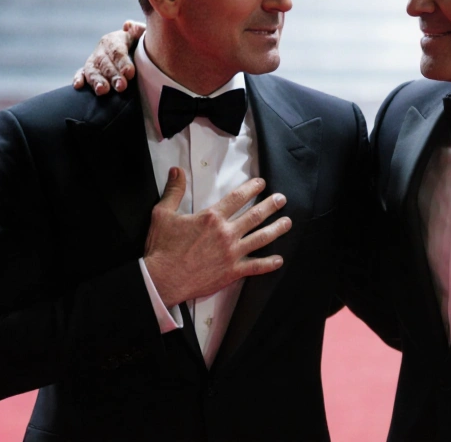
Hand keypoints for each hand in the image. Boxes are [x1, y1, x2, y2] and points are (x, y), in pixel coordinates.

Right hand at [73, 20, 146, 94]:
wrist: (135, 53)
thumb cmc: (142, 46)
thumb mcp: (142, 36)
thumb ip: (138, 30)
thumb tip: (128, 25)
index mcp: (115, 39)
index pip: (117, 51)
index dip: (122, 62)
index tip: (130, 73)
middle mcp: (102, 50)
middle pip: (105, 63)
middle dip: (113, 75)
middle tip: (121, 86)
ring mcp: (94, 60)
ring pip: (92, 69)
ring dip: (96, 80)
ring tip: (103, 90)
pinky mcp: (88, 70)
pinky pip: (81, 73)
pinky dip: (78, 78)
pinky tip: (78, 85)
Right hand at [143, 168, 290, 306]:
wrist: (162, 279)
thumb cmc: (162, 247)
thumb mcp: (163, 214)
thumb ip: (174, 191)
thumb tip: (176, 170)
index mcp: (211, 217)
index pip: (237, 197)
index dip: (252, 188)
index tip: (262, 183)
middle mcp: (226, 233)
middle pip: (255, 215)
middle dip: (271, 205)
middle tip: (282, 199)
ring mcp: (232, 253)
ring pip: (261, 238)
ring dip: (276, 229)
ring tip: (287, 222)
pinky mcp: (232, 272)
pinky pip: (256, 266)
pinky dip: (269, 263)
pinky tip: (279, 259)